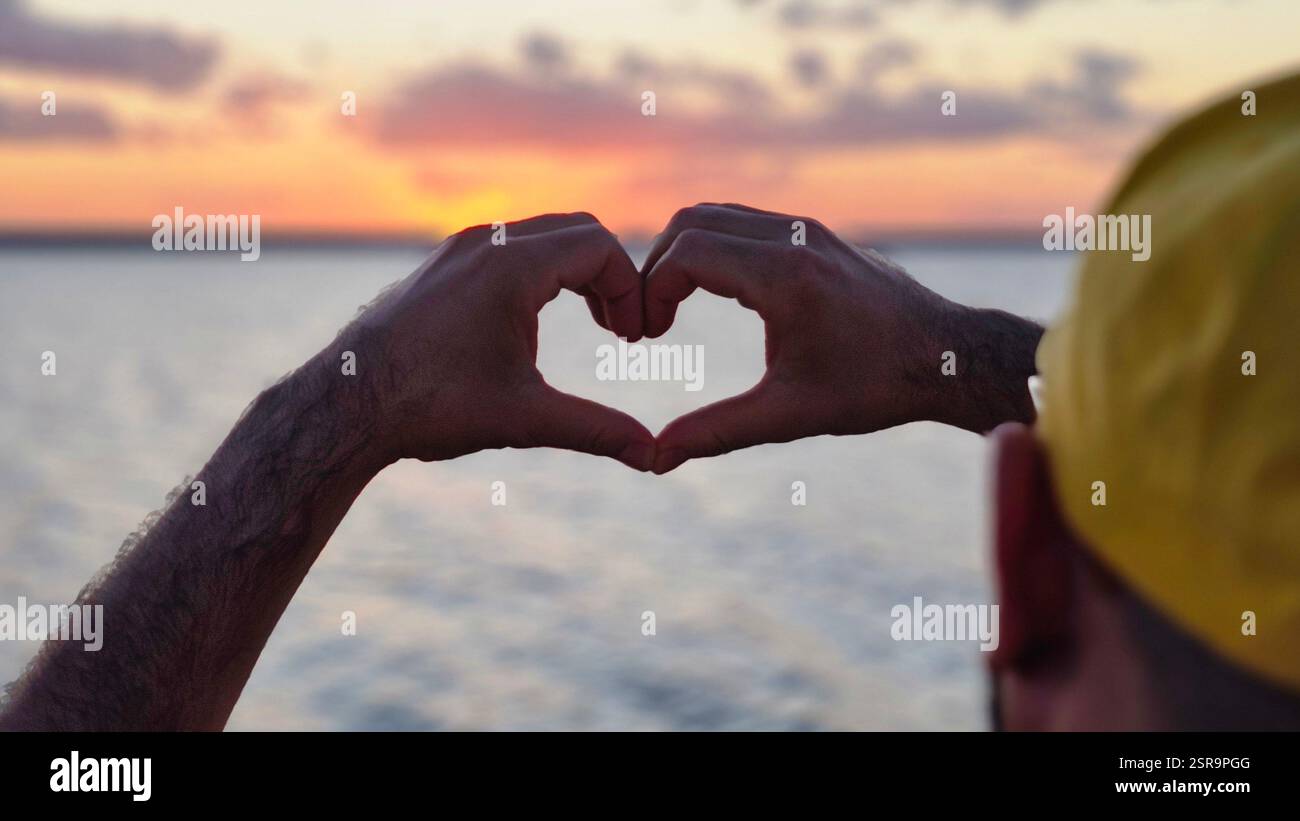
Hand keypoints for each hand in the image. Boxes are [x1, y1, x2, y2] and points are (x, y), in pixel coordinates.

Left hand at [336, 212, 655, 470]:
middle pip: (577, 230)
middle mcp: (485, 243)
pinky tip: (534, 324)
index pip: (600, 248)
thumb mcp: (524, 418)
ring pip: (542, 236)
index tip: (630, 340)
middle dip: (610, 276)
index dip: (630, 291)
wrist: (345, 404)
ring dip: (575, 272)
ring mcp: (459, 248)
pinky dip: (540, 272)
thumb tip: (651, 456)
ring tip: (590, 324)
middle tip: (618, 329)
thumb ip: (595, 429)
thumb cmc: (430, 406)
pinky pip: (508, 247)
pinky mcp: (442, 263)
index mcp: (511, 266)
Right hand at [641, 203, 1039, 473]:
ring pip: (717, 214)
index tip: (647, 336)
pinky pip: (745, 221)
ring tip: (671, 307)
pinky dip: (713, 247)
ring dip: (683, 254)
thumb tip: (658, 458)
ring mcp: (807, 229)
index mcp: (785, 276)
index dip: (650, 292)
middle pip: (691, 221)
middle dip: (656, 267)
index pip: (686, 253)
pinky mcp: (815, 233)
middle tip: (651, 321)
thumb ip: (718, 432)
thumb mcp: (790, 415)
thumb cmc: (874, 387)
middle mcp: (795, 238)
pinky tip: (711, 294)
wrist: (946, 358)